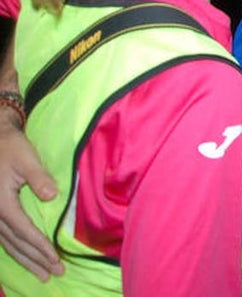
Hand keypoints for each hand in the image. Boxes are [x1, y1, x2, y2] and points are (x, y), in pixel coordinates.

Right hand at [0, 118, 60, 280]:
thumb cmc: (11, 148)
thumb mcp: (27, 158)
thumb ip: (39, 178)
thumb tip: (51, 196)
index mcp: (2, 203)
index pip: (24, 231)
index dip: (40, 246)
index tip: (55, 258)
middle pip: (15, 244)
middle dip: (35, 260)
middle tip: (54, 274)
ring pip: (8, 245)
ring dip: (25, 260)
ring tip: (42, 274)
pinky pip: (3, 239)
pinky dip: (14, 251)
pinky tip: (25, 260)